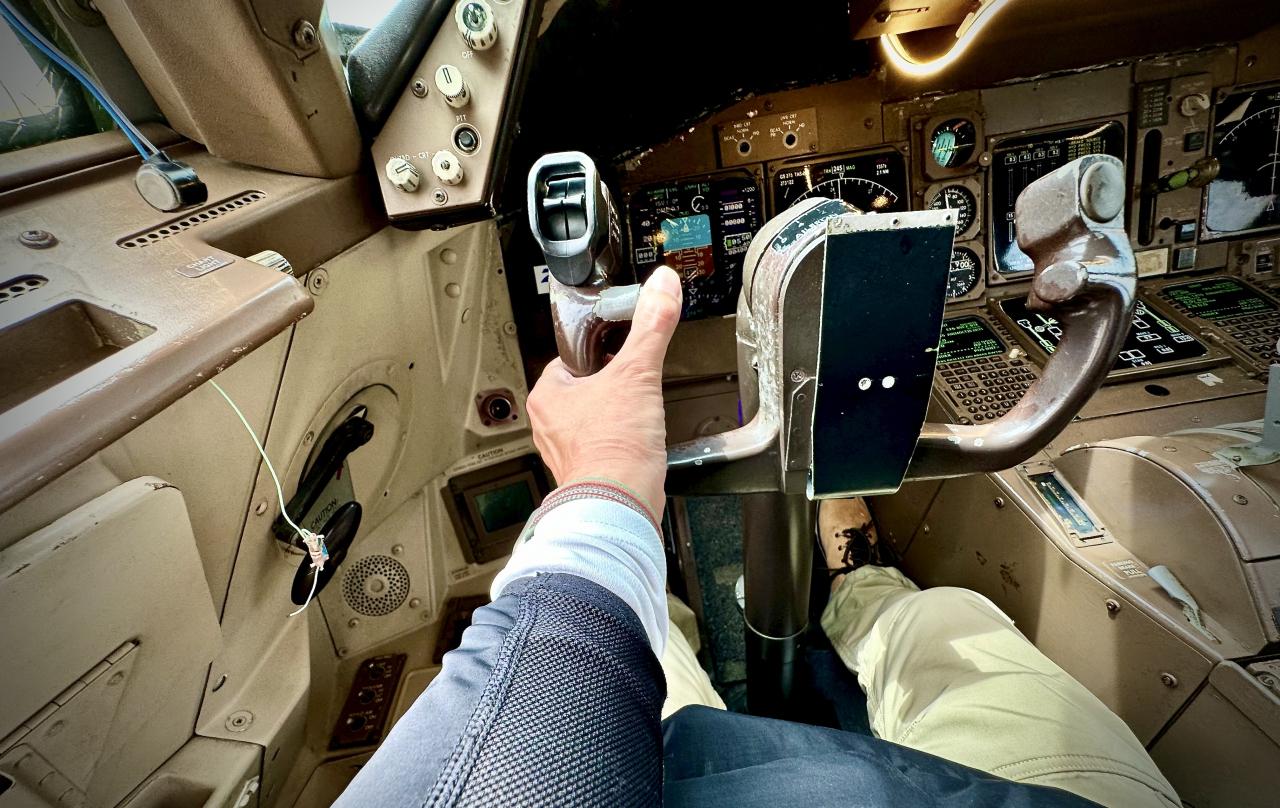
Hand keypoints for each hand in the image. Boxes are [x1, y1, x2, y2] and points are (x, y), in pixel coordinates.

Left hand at [526, 267, 682, 518]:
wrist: (620, 503)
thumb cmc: (614, 447)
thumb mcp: (638, 372)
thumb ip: (653, 327)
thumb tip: (662, 287)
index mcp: (547, 395)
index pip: (570, 359)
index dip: (599, 355)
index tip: (619, 357)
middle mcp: (548, 425)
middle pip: (584, 390)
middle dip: (611, 390)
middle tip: (634, 391)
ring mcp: (565, 452)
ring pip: (592, 421)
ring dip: (615, 419)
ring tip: (636, 420)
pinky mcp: (584, 474)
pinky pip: (602, 449)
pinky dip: (619, 445)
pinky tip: (636, 446)